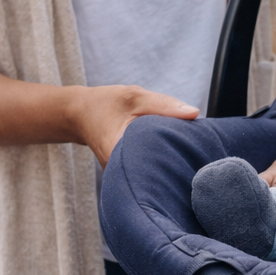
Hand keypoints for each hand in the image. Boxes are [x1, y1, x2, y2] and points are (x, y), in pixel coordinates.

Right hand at [72, 85, 197, 166]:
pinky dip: (161, 160)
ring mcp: (122, 177)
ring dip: (169, 160)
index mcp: (119, 153)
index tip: (194, 150)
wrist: (80, 114)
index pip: (156, 161)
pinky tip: (170, 152)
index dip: (177, 157)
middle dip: (177, 160)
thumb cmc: (107, 104)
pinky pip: (150, 169)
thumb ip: (164, 105)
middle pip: (158, 171)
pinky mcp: (127, 175)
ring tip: (184, 150)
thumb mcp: (134, 97)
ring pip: (155, 172)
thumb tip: (195, 113)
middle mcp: (119, 172)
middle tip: (195, 150)